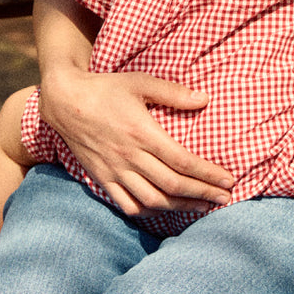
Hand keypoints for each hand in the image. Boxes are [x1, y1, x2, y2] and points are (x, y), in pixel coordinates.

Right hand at [38, 68, 233, 216]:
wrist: (65, 101)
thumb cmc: (106, 88)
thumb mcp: (140, 82)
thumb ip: (173, 93)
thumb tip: (205, 99)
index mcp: (142, 132)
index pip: (183, 162)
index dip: (208, 175)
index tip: (228, 181)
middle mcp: (130, 156)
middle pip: (173, 185)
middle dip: (203, 194)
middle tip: (225, 199)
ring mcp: (114, 170)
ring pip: (153, 200)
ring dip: (181, 207)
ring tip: (202, 206)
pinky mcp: (102, 178)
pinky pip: (127, 204)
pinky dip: (149, 211)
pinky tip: (164, 209)